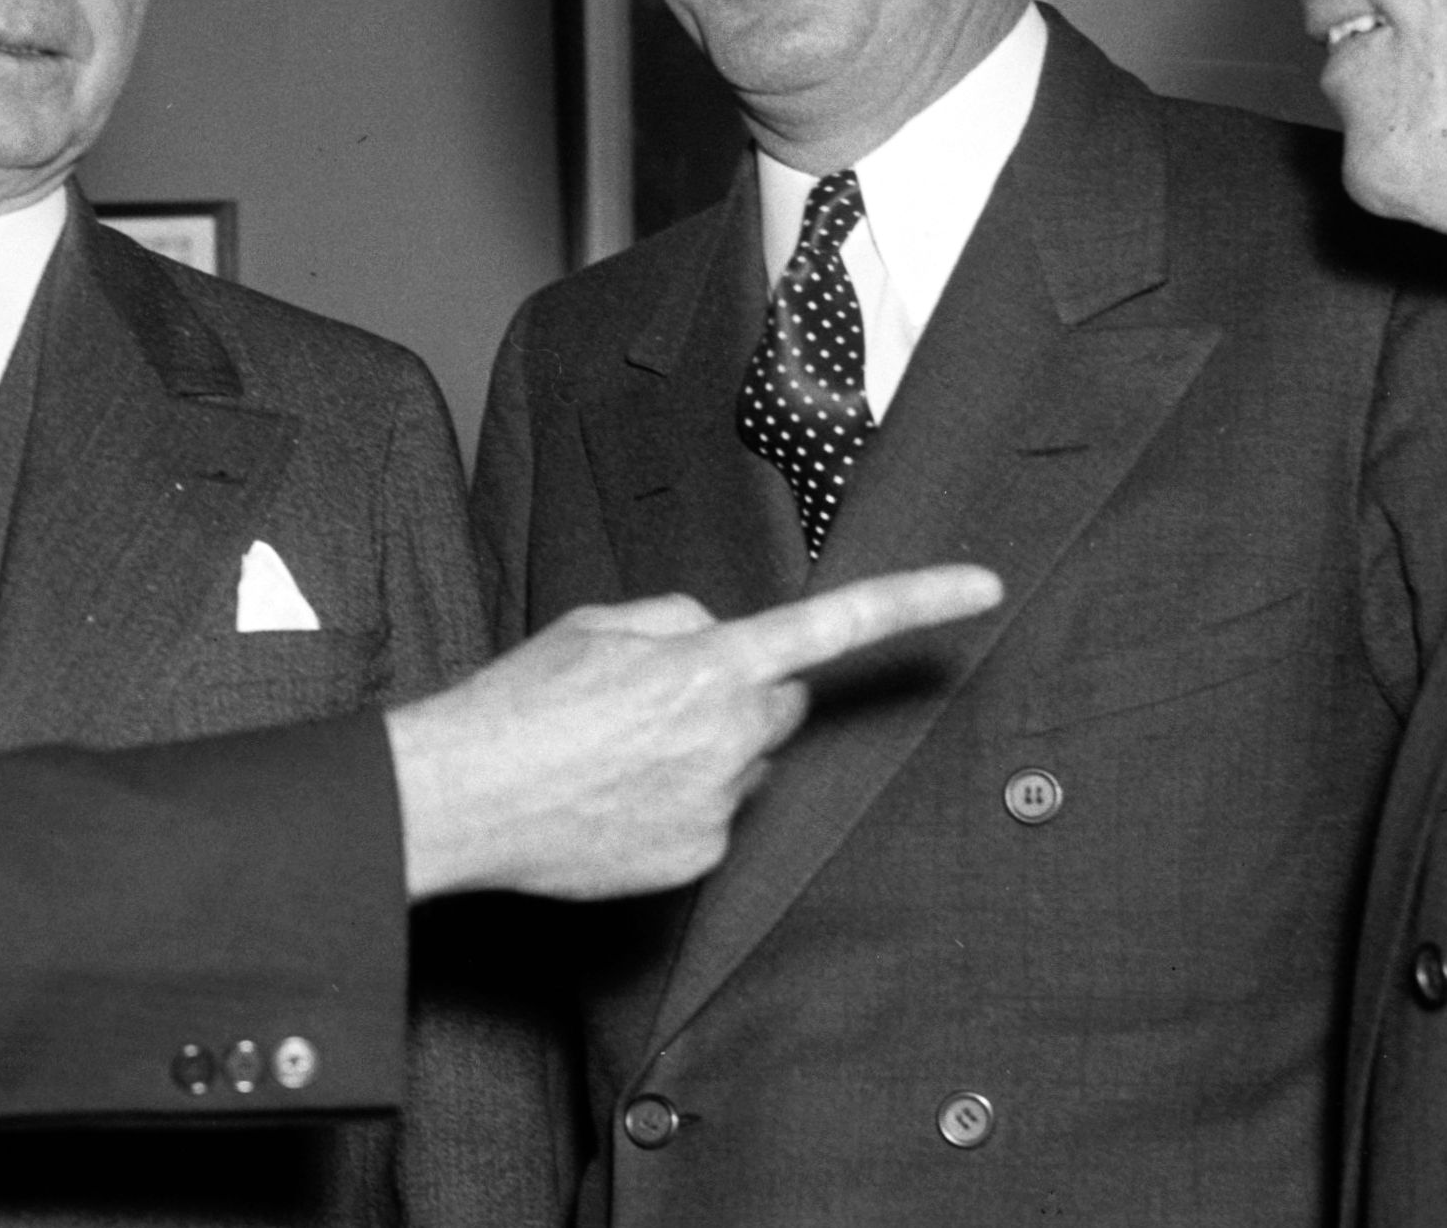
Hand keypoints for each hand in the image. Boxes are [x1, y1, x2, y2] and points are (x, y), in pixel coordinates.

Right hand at [384, 564, 1001, 899]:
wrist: (459, 798)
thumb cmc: (518, 701)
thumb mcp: (597, 624)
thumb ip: (678, 618)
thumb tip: (716, 638)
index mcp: (709, 664)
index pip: (833, 626)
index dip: (915, 600)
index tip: (987, 587)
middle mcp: (729, 735)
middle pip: (777, 705)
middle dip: (741, 696)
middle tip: (656, 702)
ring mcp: (718, 805)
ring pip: (742, 767)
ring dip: (703, 753)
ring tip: (612, 756)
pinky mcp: (698, 858)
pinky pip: (713, 819)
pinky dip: (676, 806)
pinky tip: (611, 801)